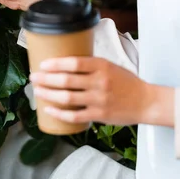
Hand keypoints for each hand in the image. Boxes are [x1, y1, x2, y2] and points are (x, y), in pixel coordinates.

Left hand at [30, 57, 174, 126]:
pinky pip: (74, 116)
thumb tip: (64, 64)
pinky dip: (59, 113)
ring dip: (48, 94)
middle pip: (66, 80)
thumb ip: (90, 65)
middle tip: (34, 77)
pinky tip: (49, 110)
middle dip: (46, 79)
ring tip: (37, 91)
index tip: (43, 64)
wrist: (146, 102)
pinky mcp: (99, 115)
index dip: (55, 64)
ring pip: (67, 98)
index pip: (74, 62)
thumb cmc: (126, 82)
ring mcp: (99, 100)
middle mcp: (99, 82)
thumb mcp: (110, 66)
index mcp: (102, 66)